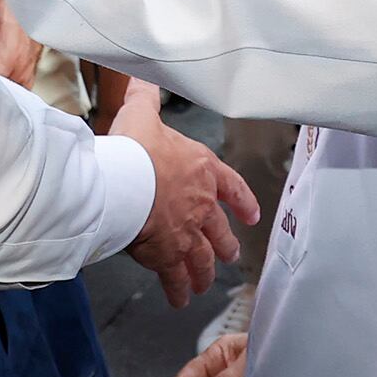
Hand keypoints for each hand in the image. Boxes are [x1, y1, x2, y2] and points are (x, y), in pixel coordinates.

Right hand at [111, 79, 258, 308]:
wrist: (124, 181)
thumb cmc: (135, 148)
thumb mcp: (142, 115)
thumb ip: (145, 97)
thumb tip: (142, 76)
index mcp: (202, 171)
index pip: (232, 187)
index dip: (243, 201)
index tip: (252, 215)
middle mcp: (200, 206)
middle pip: (219, 231)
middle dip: (224, 245)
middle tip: (229, 255)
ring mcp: (186, 234)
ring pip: (202, 258)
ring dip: (204, 272)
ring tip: (203, 284)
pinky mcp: (166, 256)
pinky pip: (175, 278)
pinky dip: (178, 290)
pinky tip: (179, 300)